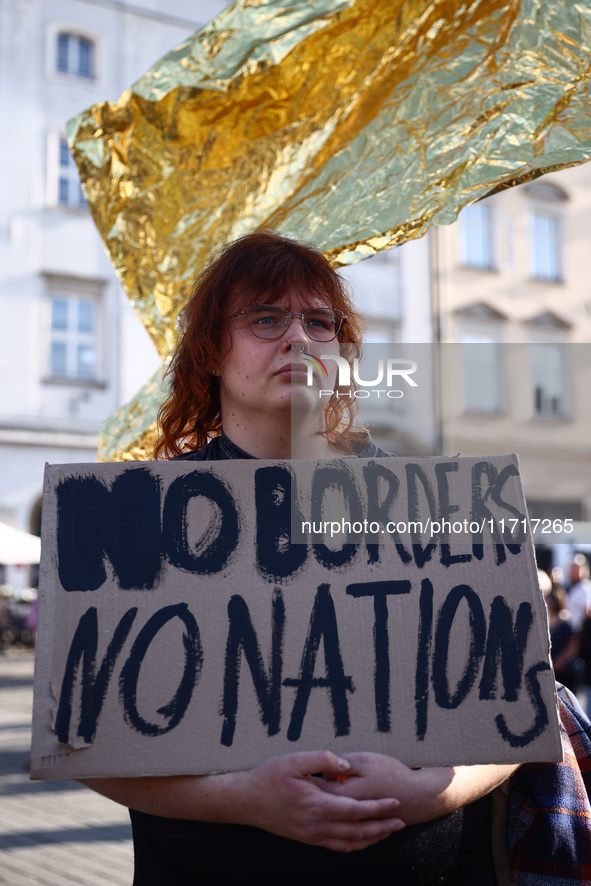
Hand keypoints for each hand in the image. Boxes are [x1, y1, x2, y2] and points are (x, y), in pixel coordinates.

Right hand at [233, 751, 404, 850]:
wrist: (246, 801)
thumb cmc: (269, 777)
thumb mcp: (294, 760)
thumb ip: (322, 759)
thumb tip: (345, 764)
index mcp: (317, 805)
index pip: (356, 810)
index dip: (378, 807)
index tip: (395, 802)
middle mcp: (316, 825)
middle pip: (357, 830)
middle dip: (381, 826)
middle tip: (401, 820)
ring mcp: (311, 835)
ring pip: (349, 842)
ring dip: (371, 838)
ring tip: (387, 831)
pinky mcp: (307, 838)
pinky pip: (336, 846)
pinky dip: (353, 845)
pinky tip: (361, 839)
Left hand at [320, 752, 451, 823]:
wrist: (416, 796)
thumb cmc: (391, 774)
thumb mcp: (365, 760)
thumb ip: (341, 764)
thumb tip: (323, 770)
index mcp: (344, 796)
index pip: (316, 789)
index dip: (309, 779)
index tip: (305, 770)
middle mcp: (346, 814)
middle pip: (321, 804)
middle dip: (314, 793)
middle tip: (310, 781)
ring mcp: (353, 824)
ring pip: (331, 816)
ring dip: (325, 807)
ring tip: (321, 794)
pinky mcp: (361, 827)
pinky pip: (343, 826)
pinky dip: (338, 817)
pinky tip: (338, 809)